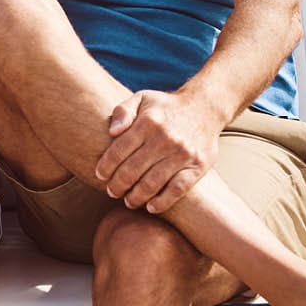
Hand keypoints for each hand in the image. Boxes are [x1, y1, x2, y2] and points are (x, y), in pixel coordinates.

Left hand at [95, 90, 222, 214]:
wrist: (205, 107)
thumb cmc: (166, 107)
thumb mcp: (142, 98)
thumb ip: (123, 111)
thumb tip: (111, 131)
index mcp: (148, 122)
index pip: (119, 150)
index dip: (106, 166)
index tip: (100, 175)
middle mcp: (165, 138)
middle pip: (132, 170)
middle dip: (117, 185)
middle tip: (112, 191)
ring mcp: (182, 154)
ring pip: (152, 183)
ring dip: (135, 197)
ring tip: (128, 201)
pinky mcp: (197, 166)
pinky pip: (177, 190)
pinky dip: (162, 202)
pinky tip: (151, 207)